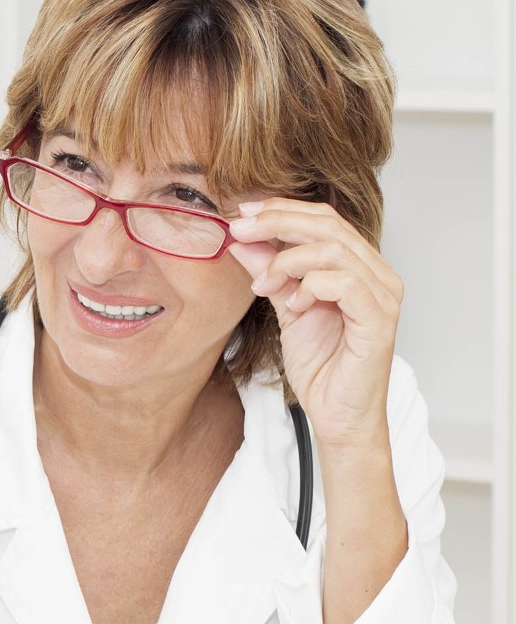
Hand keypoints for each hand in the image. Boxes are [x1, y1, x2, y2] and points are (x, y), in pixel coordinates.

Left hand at [226, 198, 403, 448]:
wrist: (335, 414)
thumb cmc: (320, 365)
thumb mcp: (285, 307)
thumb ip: (270, 272)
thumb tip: (241, 240)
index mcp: (359, 266)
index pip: (325, 218)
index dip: (282, 209)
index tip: (242, 213)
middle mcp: (378, 274)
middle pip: (329, 225)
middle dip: (277, 223)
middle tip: (239, 230)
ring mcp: (383, 296)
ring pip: (333, 250)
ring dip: (286, 261)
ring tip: (263, 284)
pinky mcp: (379, 320)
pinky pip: (344, 283)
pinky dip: (310, 287)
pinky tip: (292, 305)